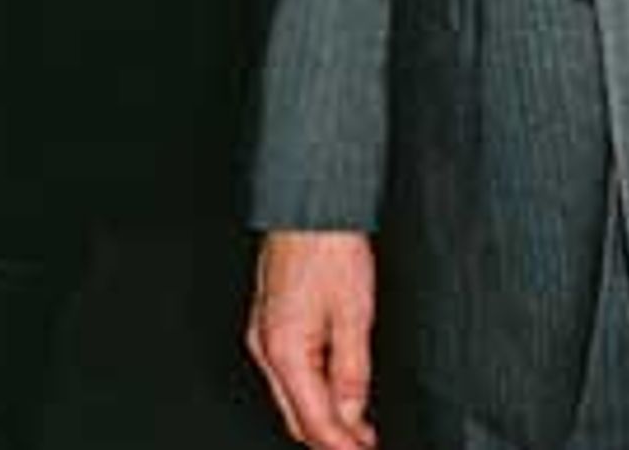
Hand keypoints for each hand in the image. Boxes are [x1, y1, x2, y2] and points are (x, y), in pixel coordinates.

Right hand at [247, 230, 378, 449]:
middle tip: (363, 443)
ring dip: (322, 414)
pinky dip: (312, 387)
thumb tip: (353, 415)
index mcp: (284, 350)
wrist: (310, 202)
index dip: (342, 445)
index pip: (314, 420)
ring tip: (356, 424)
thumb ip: (352, 371)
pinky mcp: (270, 320)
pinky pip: (288, 371)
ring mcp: (264, 334)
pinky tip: (334, 387)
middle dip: (331, 436)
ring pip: (292, 396)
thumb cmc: (329, 245)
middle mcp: (266, 347)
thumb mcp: (355, 313)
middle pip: (297, 415)